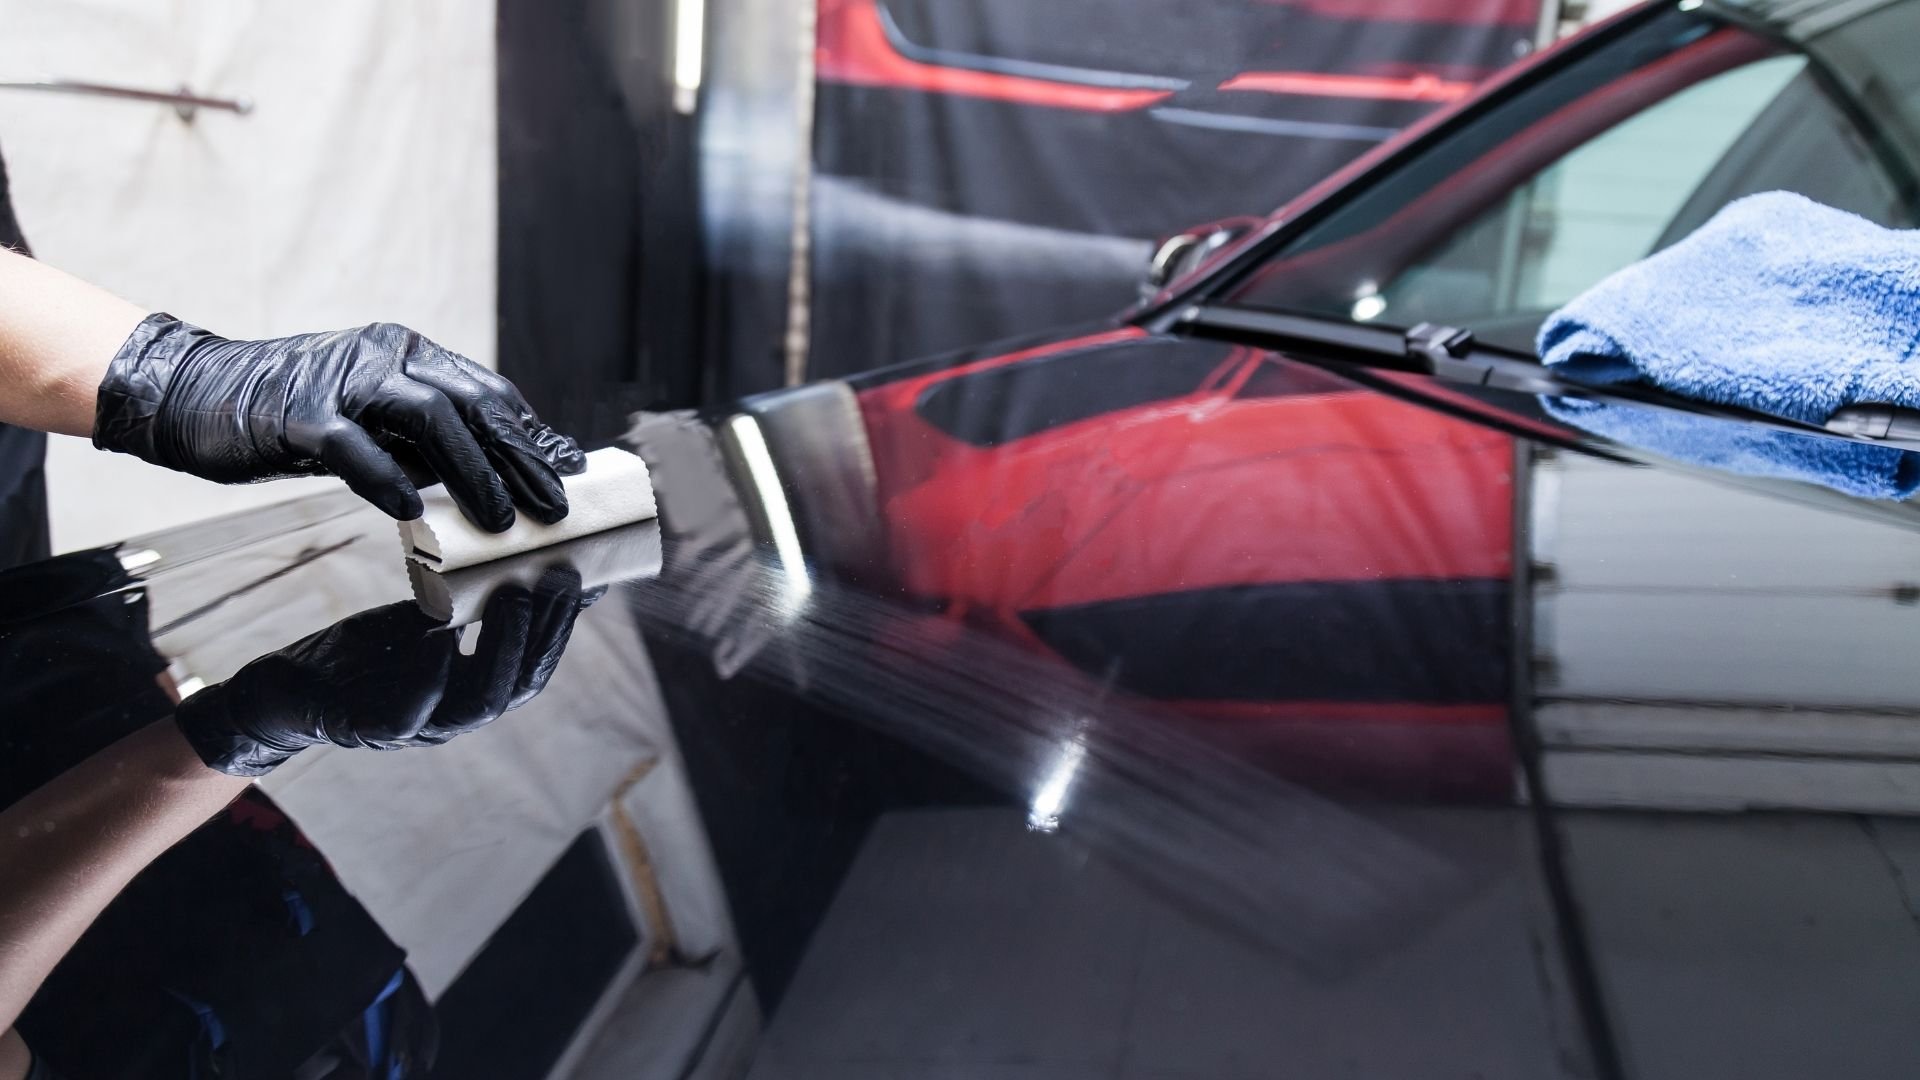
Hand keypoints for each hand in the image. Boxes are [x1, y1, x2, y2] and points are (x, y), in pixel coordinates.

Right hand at [91, 314, 585, 531]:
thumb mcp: (375, 421)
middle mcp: (384, 356)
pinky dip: (387, 477)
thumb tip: (496, 474)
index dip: (532, 434)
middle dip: (521, 457)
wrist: (197, 393)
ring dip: (473, 471)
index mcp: (408, 354)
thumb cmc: (295, 415)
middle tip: (555, 505)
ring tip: (501, 518)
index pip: (489, 393)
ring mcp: (341, 381)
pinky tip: (413, 511)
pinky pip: (353, 446)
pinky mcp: (297, 414)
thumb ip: (428, 440)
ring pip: (429, 418)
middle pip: (473, 404)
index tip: (571, 471)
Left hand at [174, 567, 598, 775]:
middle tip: (557, 577)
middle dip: (544, 631)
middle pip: (519, 683)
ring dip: (503, 647)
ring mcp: (419, 727)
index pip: (535, 665)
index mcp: (473, 688)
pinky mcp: (371, 729)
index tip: (579, 577)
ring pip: (480, 702)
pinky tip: (442, 638)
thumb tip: (521, 559)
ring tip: (512, 594)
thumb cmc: (365, 654)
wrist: (290, 689)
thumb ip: (472, 603)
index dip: (562, 627)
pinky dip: (432, 676)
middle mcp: (456, 714)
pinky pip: (411, 712)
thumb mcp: (426, 621)